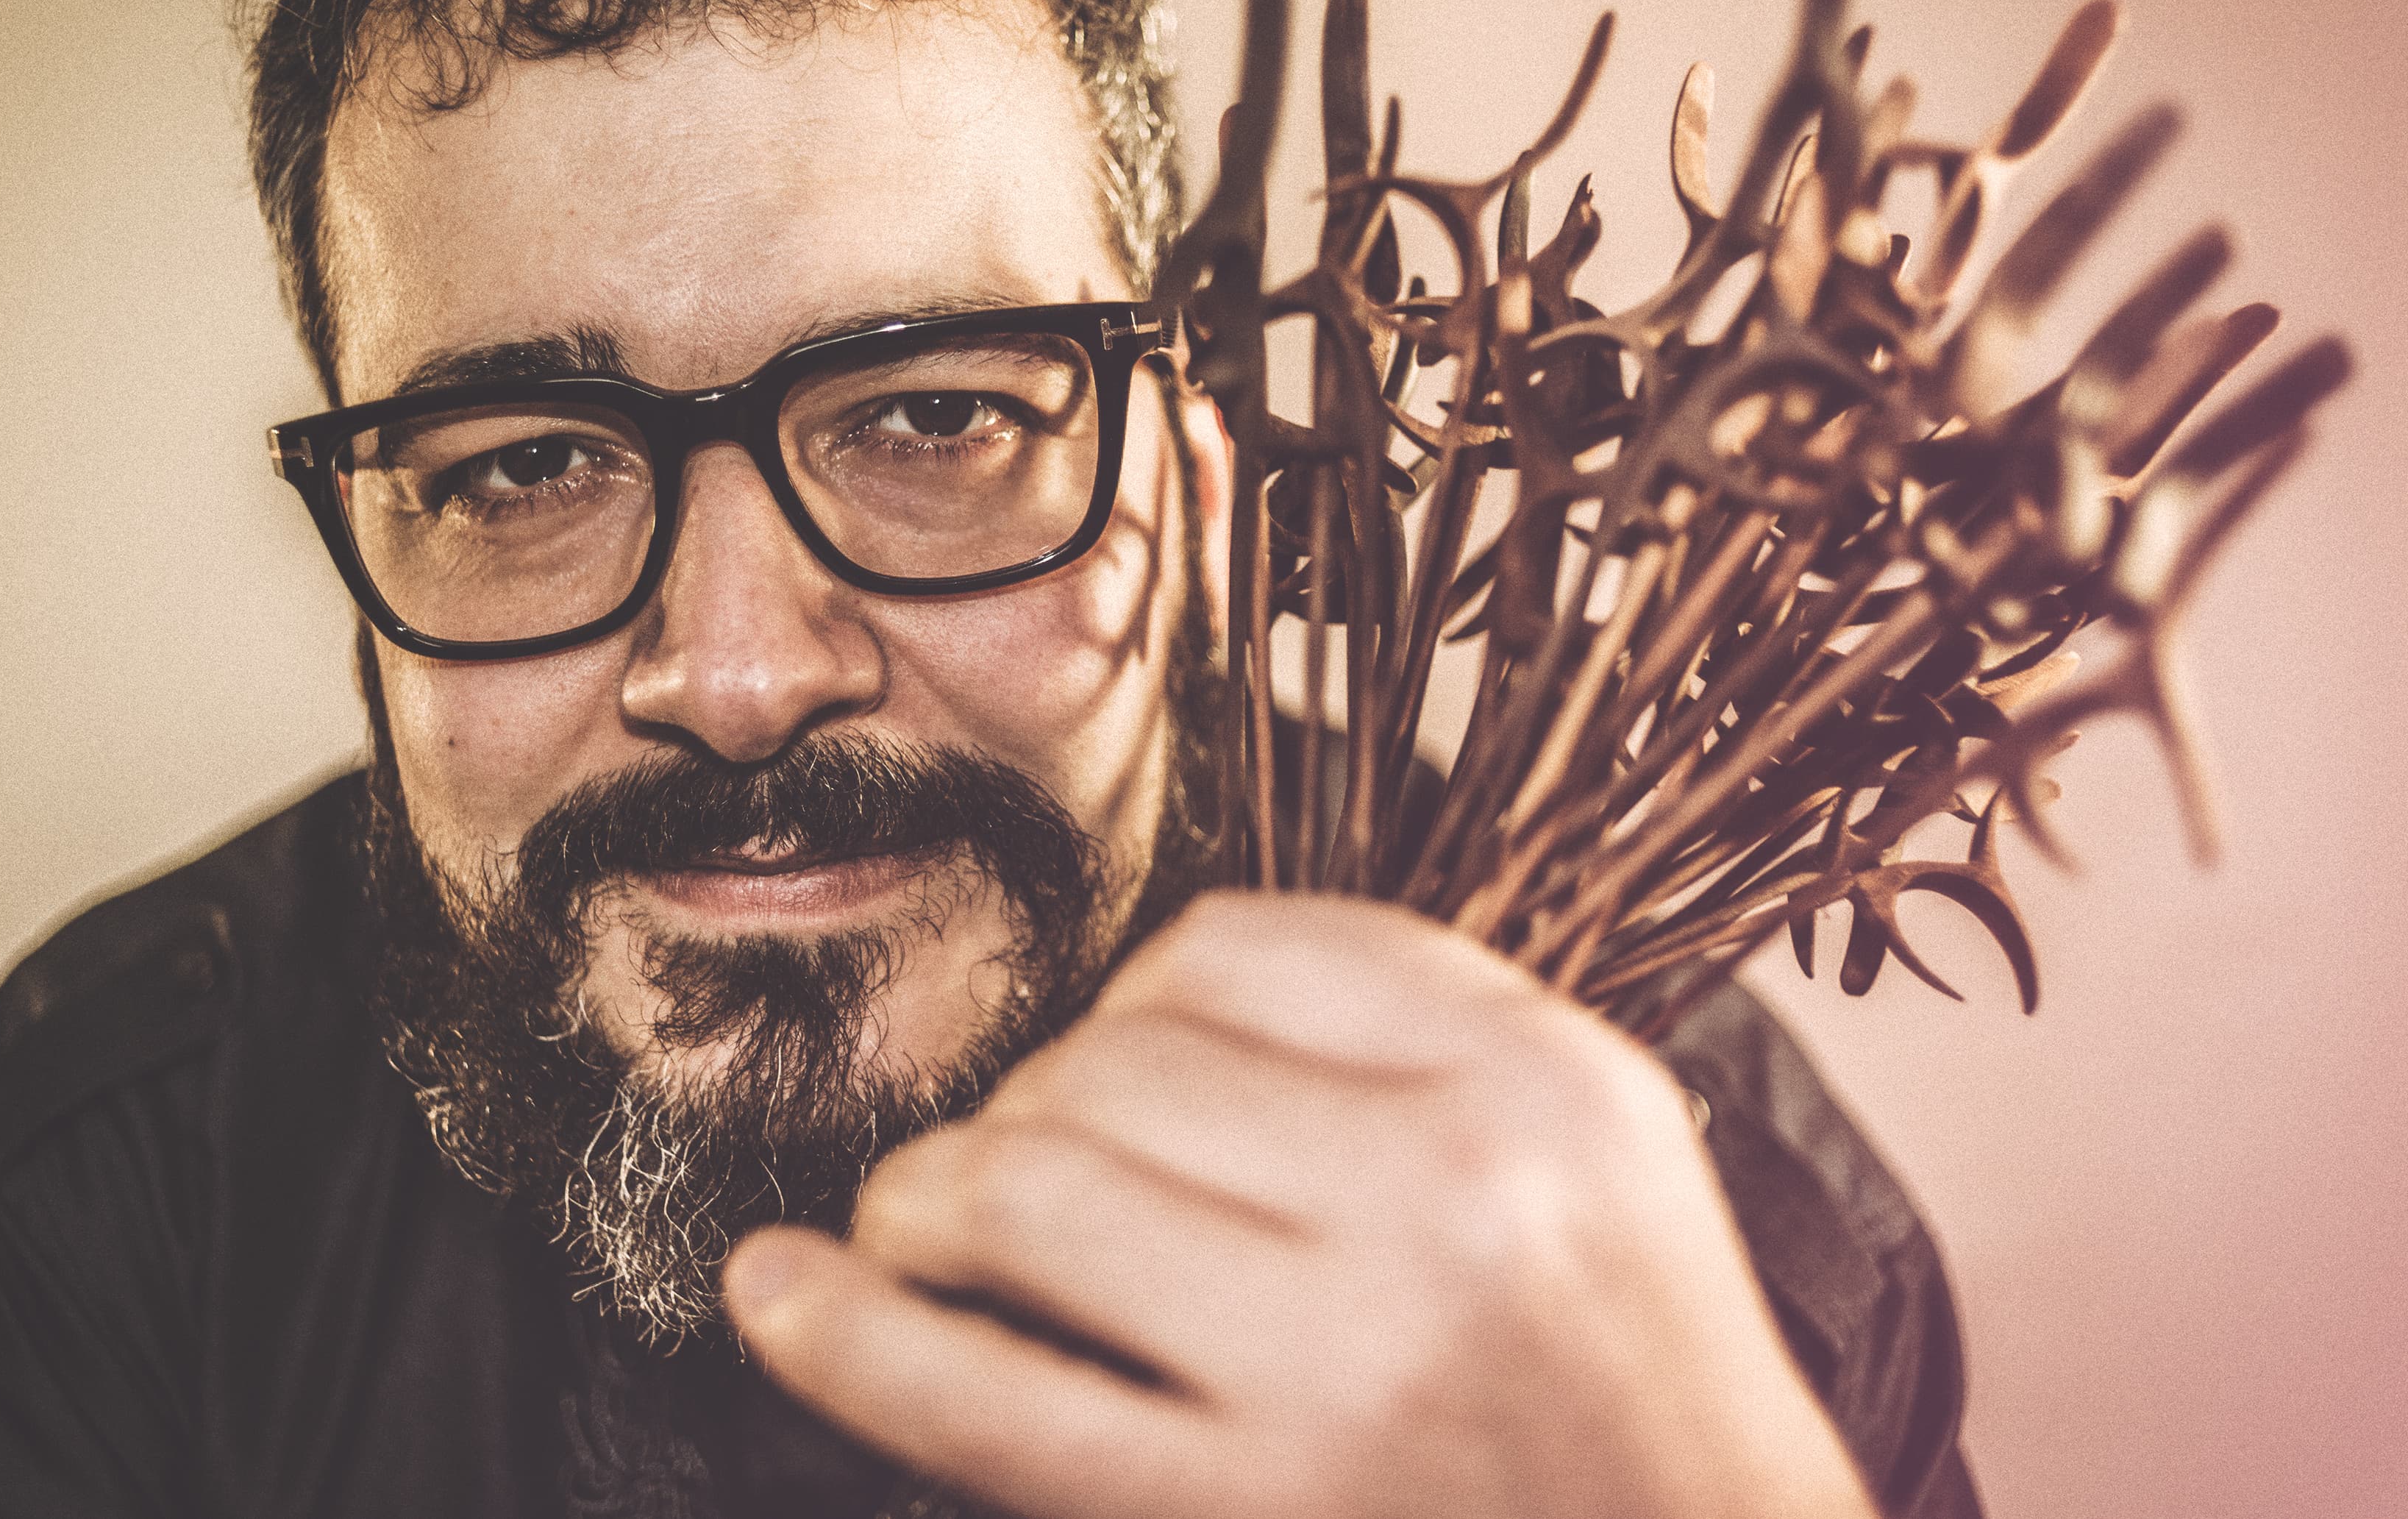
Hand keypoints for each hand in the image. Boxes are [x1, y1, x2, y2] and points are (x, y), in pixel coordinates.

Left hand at [723, 893, 1878, 1518]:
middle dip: (1032, 1105)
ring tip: (932, 1234)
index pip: (1235, 945)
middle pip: (1116, 1058)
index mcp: (1535, 1082)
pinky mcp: (1243, 1517)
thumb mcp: (1592, 1138)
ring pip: (1024, 1186)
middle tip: (1032, 1177)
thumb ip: (1405, 1025)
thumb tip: (1141, 988)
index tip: (1127, 1065)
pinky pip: (981, 1399)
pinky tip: (778, 1291)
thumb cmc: (1629, 1369)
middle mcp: (1449, 1200)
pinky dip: (842, 1334)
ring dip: (929, 1197)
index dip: (1137, 999)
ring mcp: (1343, 1369)